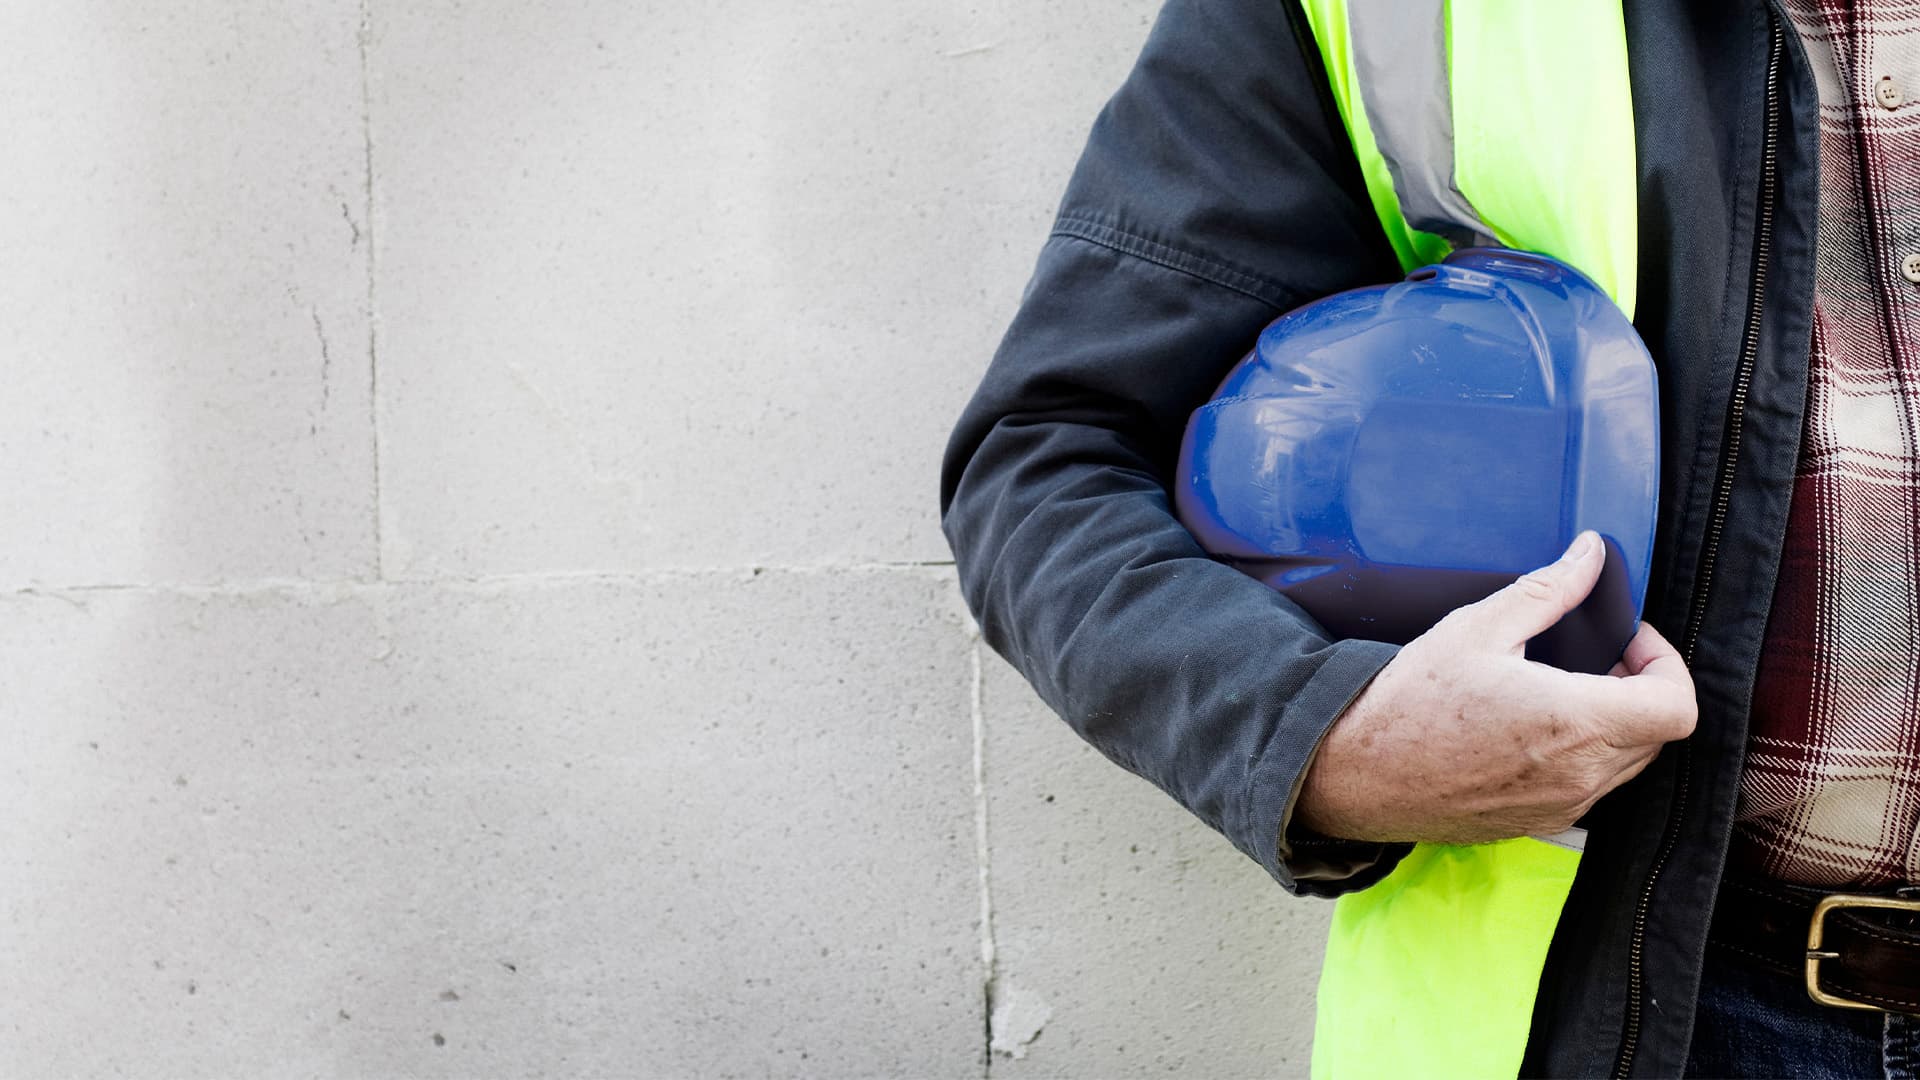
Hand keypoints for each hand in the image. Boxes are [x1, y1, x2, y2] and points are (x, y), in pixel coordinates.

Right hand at [1294, 531, 1696, 844]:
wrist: (1354, 774)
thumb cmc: (1408, 703)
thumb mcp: (1476, 629)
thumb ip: (1547, 591)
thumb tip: (1590, 555)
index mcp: (1572, 721)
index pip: (1676, 705)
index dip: (1665, 663)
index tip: (1628, 640)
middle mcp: (1578, 774)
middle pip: (1657, 733)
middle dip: (1640, 688)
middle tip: (1595, 658)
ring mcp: (1561, 806)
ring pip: (1628, 763)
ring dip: (1616, 723)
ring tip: (1563, 690)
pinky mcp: (1538, 823)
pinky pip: (1591, 788)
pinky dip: (1585, 754)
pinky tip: (1534, 729)